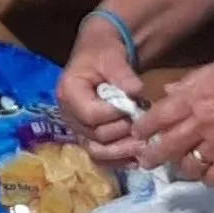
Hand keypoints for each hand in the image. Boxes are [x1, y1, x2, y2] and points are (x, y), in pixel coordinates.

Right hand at [58, 17, 146, 166]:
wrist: (99, 55)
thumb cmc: (103, 52)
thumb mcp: (112, 56)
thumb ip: (122, 74)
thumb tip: (136, 92)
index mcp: (68, 92)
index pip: (91, 114)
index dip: (115, 114)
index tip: (135, 104)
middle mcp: (69, 115)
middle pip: (96, 136)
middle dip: (123, 131)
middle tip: (145, 124)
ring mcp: (78, 129)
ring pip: (98, 152)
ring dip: (122, 151)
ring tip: (144, 145)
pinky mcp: (89, 138)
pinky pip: (101, 157)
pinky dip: (118, 160)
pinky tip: (136, 158)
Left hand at [133, 54, 213, 184]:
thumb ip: (189, 83)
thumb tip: (168, 93)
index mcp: (194, 100)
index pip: (156, 119)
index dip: (142, 129)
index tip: (137, 133)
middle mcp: (202, 126)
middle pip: (167, 148)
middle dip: (152, 156)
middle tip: (146, 160)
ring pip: (188, 167)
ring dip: (182, 167)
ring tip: (181, 164)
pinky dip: (209, 178)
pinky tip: (208, 173)